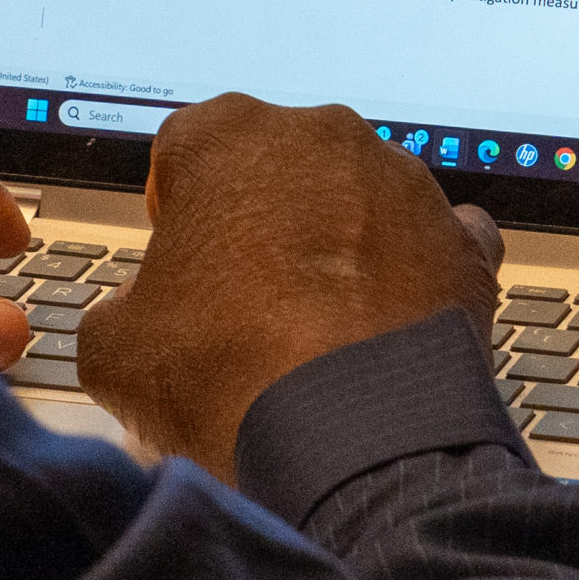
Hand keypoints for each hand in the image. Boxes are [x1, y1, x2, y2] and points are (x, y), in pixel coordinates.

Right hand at [77, 93, 501, 480]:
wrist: (354, 444)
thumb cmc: (230, 376)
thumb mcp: (112, 347)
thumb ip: (117, 305)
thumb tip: (136, 315)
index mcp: (227, 135)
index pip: (186, 146)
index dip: (176, 207)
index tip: (177, 254)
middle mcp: (322, 137)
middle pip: (278, 164)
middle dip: (262, 217)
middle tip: (243, 295)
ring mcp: (404, 185)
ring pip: (359, 197)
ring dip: (339, 242)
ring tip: (318, 326)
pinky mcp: (465, 242)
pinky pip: (438, 240)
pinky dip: (416, 272)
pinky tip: (386, 324)